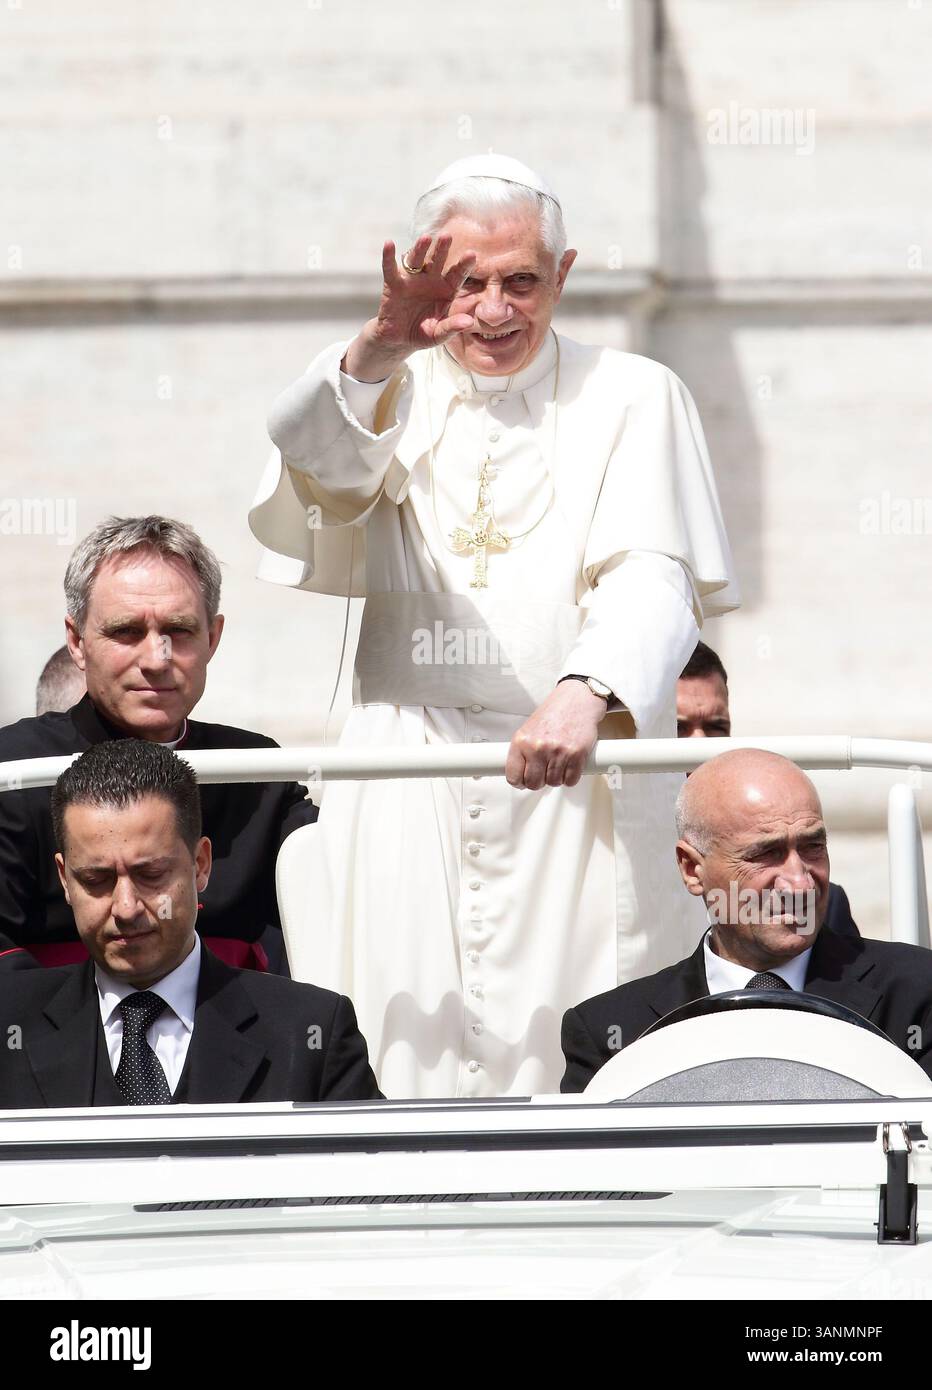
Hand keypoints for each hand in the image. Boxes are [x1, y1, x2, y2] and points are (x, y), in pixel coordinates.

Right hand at [343, 234, 477, 381]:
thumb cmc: (423, 334)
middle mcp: (430, 279)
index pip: (457, 274)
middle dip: (442, 249)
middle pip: (438, 261)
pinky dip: (388, 257)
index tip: (472, 255)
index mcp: (446, 289)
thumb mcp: (439, 334)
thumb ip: (452, 327)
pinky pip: (390, 268)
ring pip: (417, 260)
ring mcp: (412, 280)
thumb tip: (469, 321)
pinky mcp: (394, 284)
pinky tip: (389, 244)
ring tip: (425, 238)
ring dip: (420, 249)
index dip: (464, 265)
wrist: (399, 340)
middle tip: (448, 236)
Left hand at [505, 682, 606, 789]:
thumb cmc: (554, 713)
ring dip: (556, 778)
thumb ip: (523, 751)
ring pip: (553, 782)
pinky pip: (571, 780)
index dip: (519, 782)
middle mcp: (538, 747)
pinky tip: (569, 766)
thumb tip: (519, 775)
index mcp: (522, 741)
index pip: (513, 776)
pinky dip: (570, 777)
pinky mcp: (576, 754)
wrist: (576, 700)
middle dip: (539, 782)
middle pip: (534, 783)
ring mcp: (557, 751)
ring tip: (557, 764)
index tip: (523, 782)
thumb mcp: (529, 729)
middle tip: (543, 773)